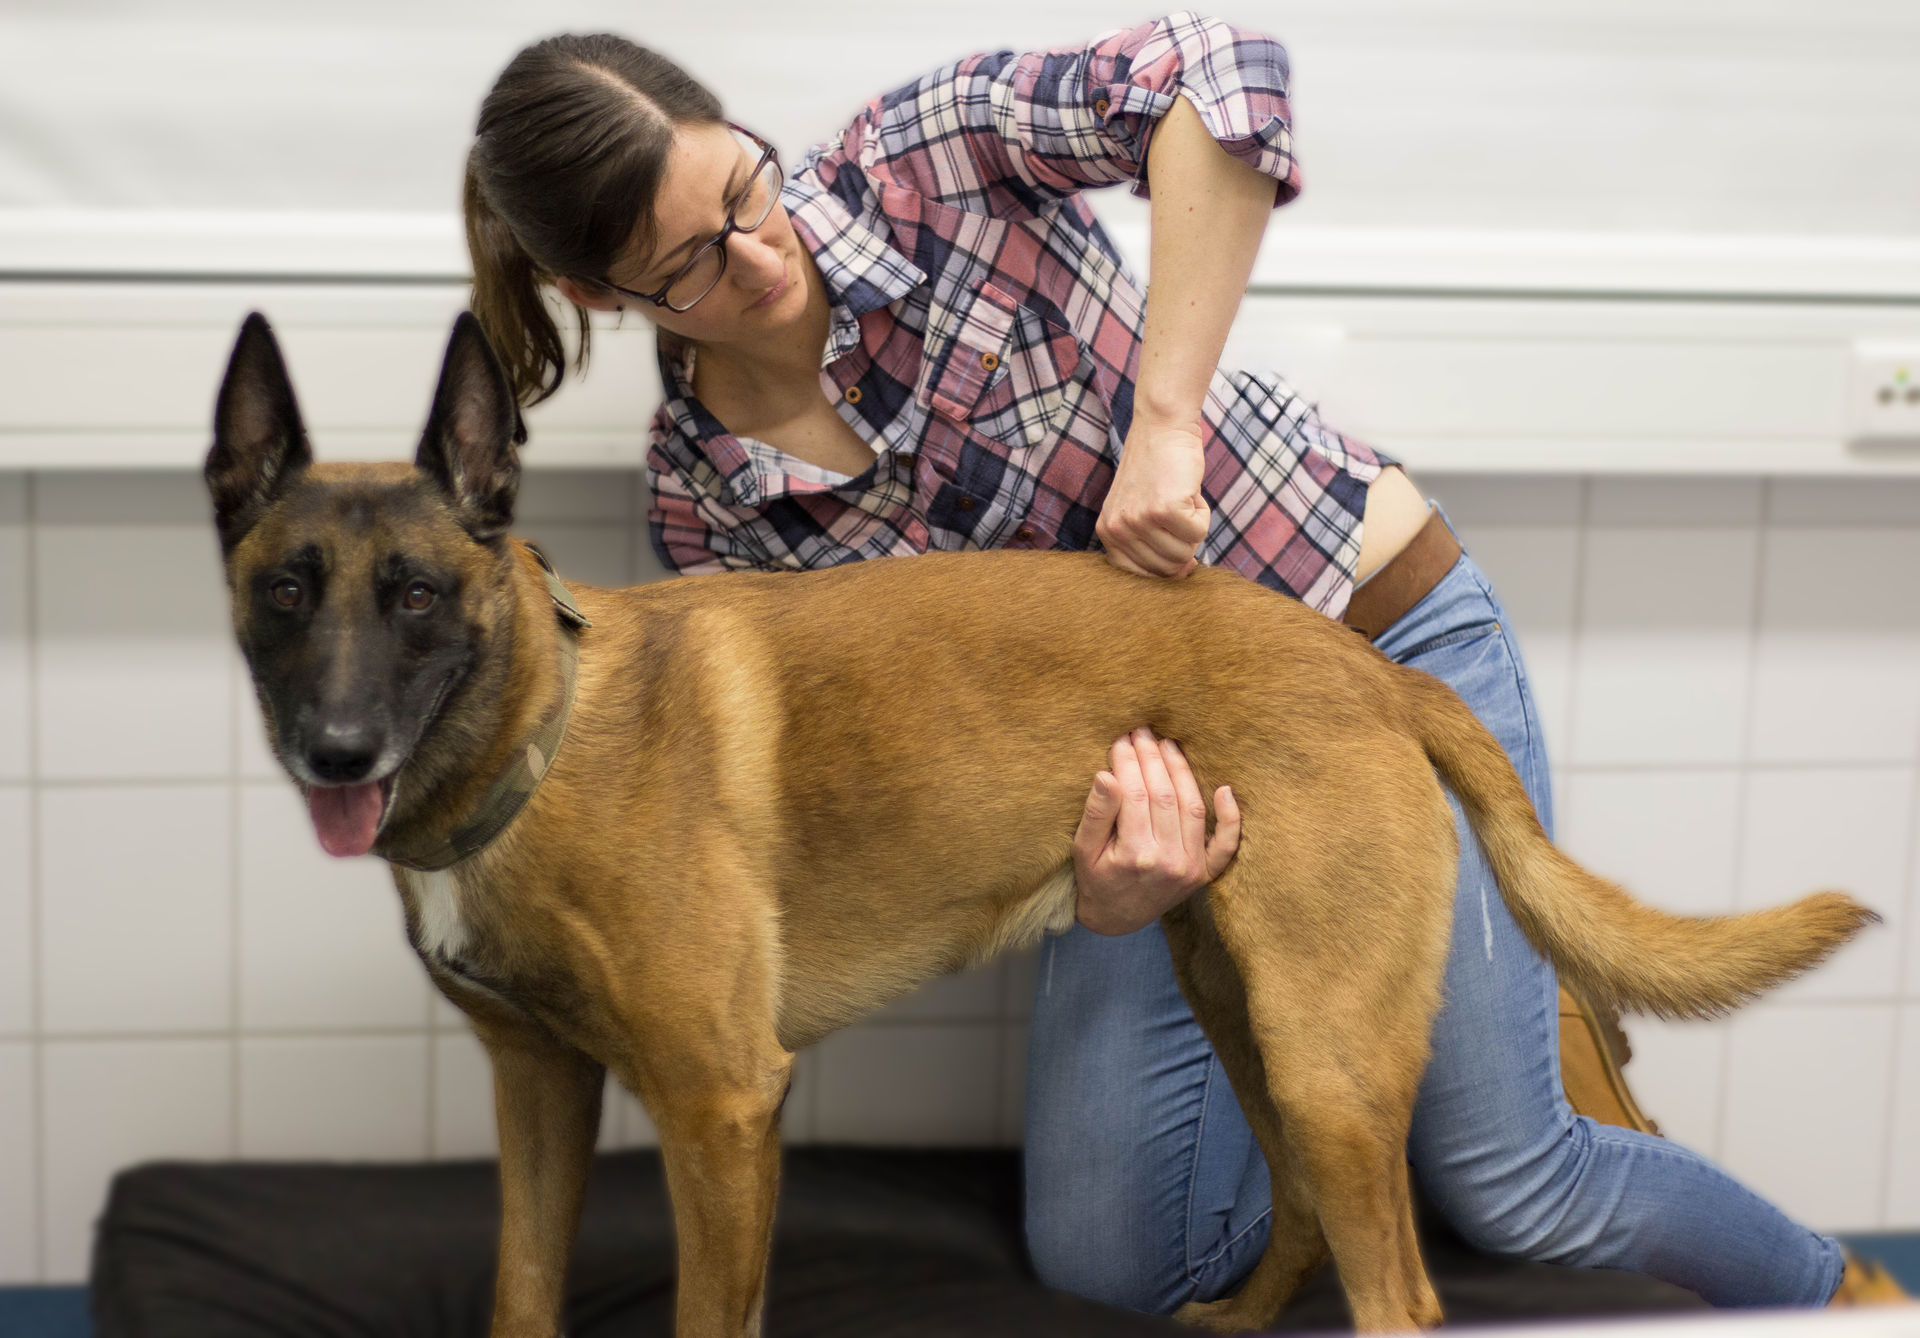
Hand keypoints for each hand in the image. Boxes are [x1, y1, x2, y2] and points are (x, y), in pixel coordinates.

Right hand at [1073, 725, 1240, 935]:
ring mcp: (1190, 868)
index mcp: (1136, 856)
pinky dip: (1230, 818)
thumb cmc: (1094, 880)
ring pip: (1192, 808)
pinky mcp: (1203, 874)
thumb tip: (1108, 774)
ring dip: (1181, 771)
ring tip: (1167, 744)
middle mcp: (1169, 861)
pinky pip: (1225, 845)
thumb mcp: (1083, 849)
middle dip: (1152, 758)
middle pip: (1165, 796)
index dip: (1128, 762)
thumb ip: (1097, 812)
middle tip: (1141, 731)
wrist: (1114, 920)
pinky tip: (1225, 788)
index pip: (1135, 795)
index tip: (1120, 739)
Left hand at [1096, 416, 1209, 578]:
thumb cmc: (1155, 470)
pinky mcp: (1164, 509)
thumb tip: (1180, 575)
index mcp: (1107, 533)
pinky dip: (1203, 514)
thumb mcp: (1139, 512)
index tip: (1175, 545)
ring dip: (1192, 528)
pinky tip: (1188, 492)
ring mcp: (1139, 520)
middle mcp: (1118, 530)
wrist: (1161, 428)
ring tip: (1180, 499)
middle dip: (1182, 544)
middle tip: (1177, 511)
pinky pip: (1199, 533)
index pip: (1141, 576)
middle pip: (1167, 569)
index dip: (1165, 566)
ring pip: (1184, 554)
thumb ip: (1151, 547)